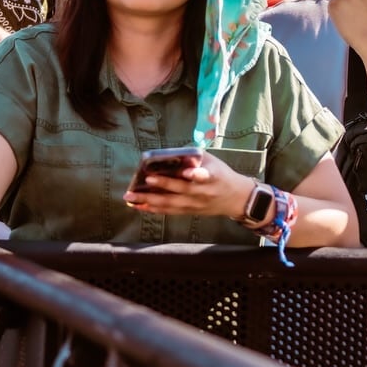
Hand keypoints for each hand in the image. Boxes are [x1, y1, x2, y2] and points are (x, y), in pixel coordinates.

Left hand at [122, 151, 251, 217]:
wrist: (235, 198)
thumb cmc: (221, 174)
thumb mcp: (213, 161)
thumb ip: (194, 158)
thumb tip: (170, 155)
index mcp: (213, 177)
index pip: (206, 176)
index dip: (196, 174)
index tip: (186, 172)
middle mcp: (203, 193)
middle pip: (181, 191)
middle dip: (160, 186)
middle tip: (141, 182)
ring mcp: (195, 205)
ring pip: (171, 204)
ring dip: (149, 201)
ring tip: (131, 197)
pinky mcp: (189, 212)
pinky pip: (169, 211)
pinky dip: (153, 209)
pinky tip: (139, 205)